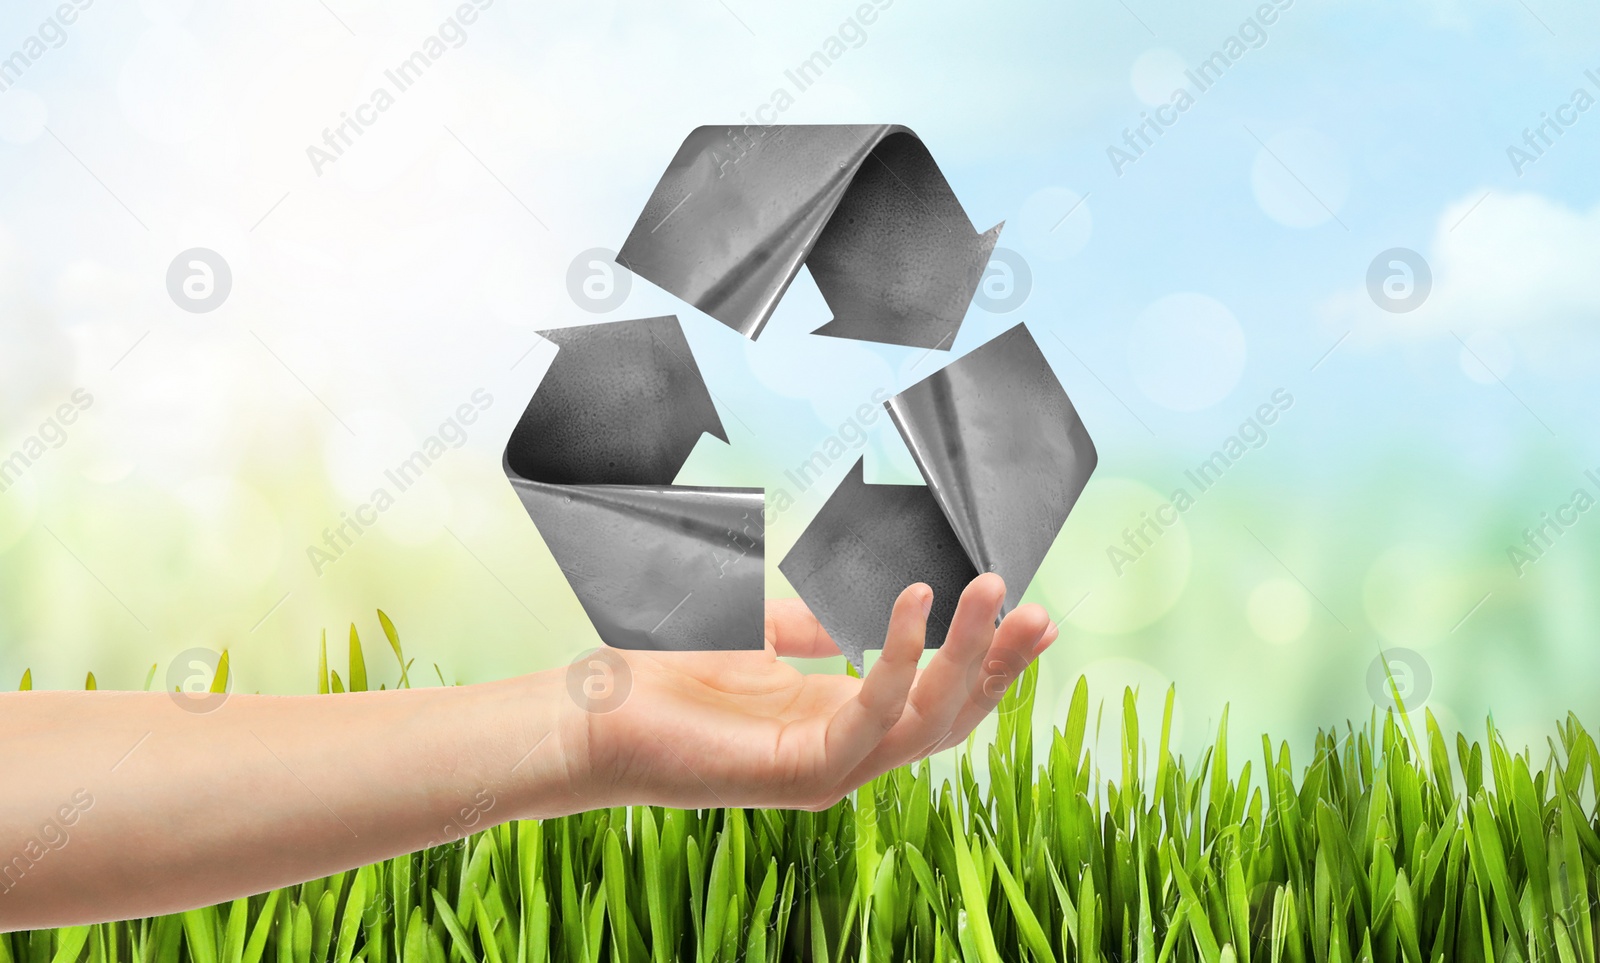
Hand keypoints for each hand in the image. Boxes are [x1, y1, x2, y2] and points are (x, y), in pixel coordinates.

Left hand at [561, 572, 1058, 810]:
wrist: (593, 719)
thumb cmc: (666, 682)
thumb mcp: (759, 638)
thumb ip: (812, 627)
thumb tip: (854, 607)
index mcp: (840, 721)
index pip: (936, 697)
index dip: (985, 658)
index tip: (1022, 606)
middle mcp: (845, 753)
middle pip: (951, 715)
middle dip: (1001, 663)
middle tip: (1040, 610)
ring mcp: (828, 770)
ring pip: (927, 720)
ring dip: (969, 656)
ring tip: (994, 594)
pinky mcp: (800, 772)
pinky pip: (871, 715)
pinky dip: (899, 658)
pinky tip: (914, 602)